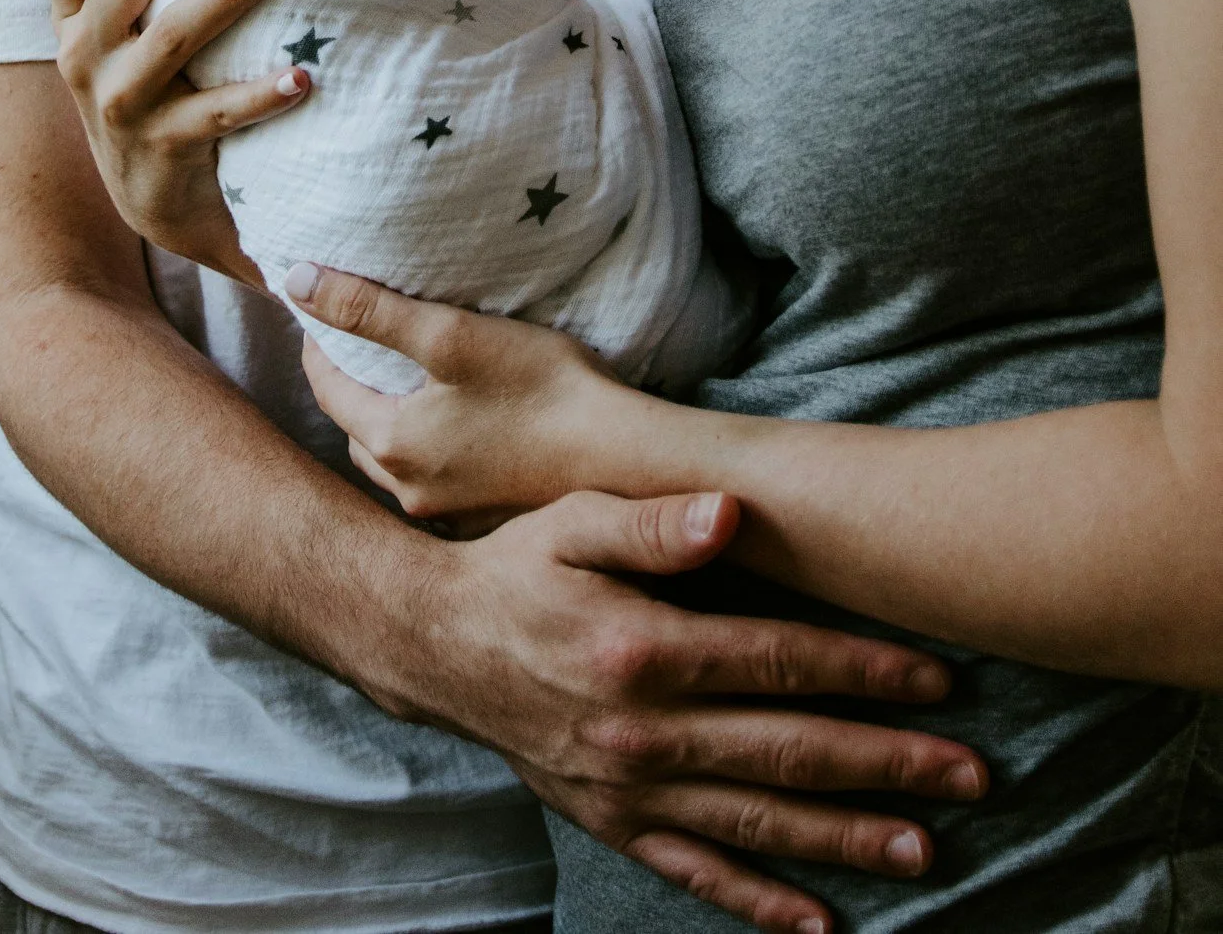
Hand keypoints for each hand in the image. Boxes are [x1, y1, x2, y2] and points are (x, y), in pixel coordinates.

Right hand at [45, 0, 309, 278]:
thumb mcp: (126, 32)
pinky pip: (214, 113)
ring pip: (172, 33)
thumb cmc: (156, 88)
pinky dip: (259, 93)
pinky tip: (302, 76)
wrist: (159, 201)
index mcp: (74, 16)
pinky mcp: (161, 148)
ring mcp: (119, 103)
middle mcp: (84, 54)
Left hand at [292, 262, 614, 518]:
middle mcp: (409, 491)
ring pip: (393, 463)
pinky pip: (434, 483)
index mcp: (392, 445)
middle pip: (356, 431)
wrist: (625, 463)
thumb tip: (297, 281)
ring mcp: (447, 515)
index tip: (320, 315)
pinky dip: (426, 453)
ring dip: (385, 424)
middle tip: (356, 349)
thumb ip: (370, 308)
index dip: (319, 346)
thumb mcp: (450, 334)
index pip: (326, 390)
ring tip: (400, 387)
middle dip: (348, 389)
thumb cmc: (543, 390)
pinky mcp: (484, 521)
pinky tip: (453, 432)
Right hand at [394, 491, 984, 933]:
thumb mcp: (572, 521)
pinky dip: (761, 904)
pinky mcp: (613, 823)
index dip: (862, 669)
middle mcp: (644, 731)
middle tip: (973, 775)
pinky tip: (822, 922)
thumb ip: (654, 521)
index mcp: (643, 649)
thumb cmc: (513, 566)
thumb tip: (730, 513)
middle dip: (888, 763)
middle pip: (788, 750)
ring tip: (926, 846)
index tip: (936, 677)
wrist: (433, 643)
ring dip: (847, 835)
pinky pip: (698, 872)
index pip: (777, 661)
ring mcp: (631, 788)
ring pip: (759, 821)